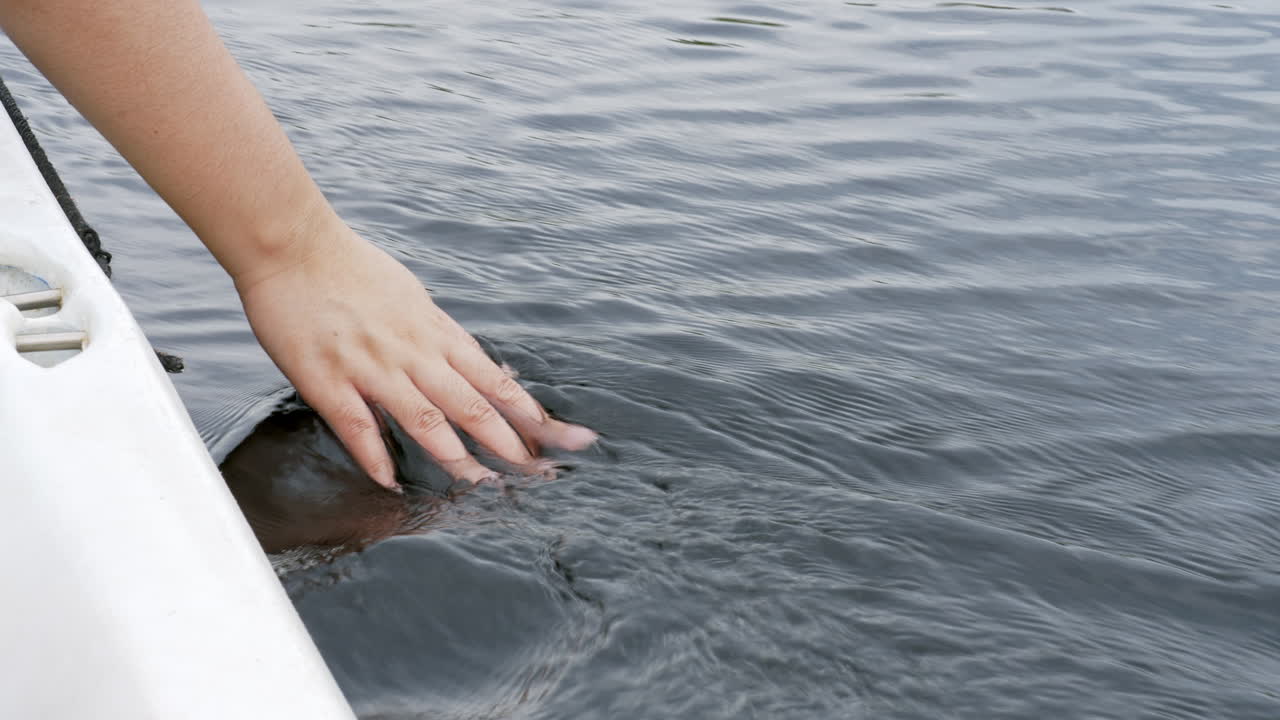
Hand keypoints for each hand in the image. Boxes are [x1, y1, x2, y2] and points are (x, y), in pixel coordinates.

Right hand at [235, 218, 596, 490]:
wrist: (293, 244)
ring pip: (424, 419)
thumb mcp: (413, 299)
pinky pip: (356, 425)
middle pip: (472, 404)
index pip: (495, 380)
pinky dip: (374, 456)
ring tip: (483, 486)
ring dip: (456, 456)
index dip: (530, 414)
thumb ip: (440, 338)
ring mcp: (372, 366)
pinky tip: (390, 481)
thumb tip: (474, 365)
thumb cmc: (352, 269)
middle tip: (543, 475)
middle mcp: (413, 351)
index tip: (564, 438)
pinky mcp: (327, 378)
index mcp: (436, 332)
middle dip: (511, 443)